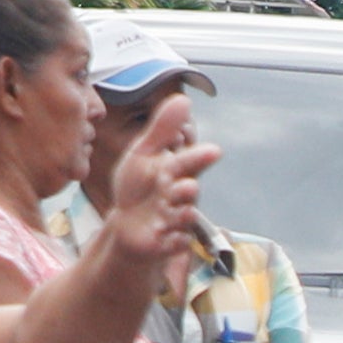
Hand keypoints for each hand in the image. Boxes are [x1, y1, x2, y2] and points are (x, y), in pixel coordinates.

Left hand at [89, 107, 224, 274]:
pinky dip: (173, 242)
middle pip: (186, 191)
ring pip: (182, 217)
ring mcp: (173, 220)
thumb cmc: (139, 186)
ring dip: (182, 214)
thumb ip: (163, 129)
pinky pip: (175, 244)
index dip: (199, 158)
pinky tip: (168, 239)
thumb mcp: (144, 154)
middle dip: (187, 189)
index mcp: (173, 171)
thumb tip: (183, 98)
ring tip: (179, 211)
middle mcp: (177, 195)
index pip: (188, 162)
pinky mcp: (167, 243)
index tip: (214, 151)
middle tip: (187, 186)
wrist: (127, 224)